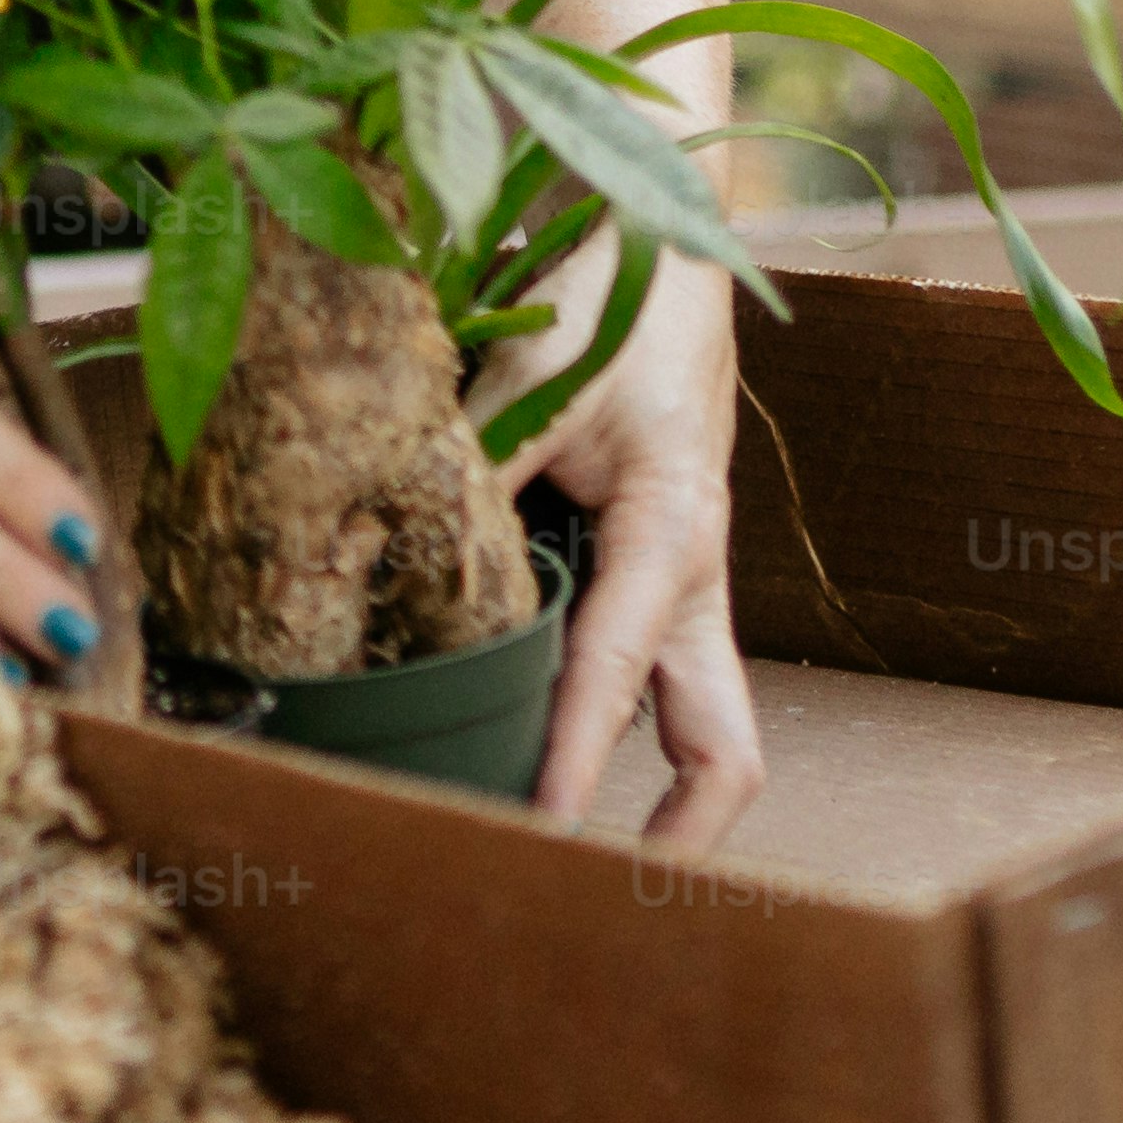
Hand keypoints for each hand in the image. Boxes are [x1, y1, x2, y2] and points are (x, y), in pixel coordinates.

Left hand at [502, 263, 764, 845]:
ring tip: (544, 852)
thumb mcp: (538, 372)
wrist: (664, 223)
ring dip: (641, 787)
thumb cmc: (615, 288)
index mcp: (675, 530)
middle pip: (720, 745)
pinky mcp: (654, 557)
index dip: (568, 762)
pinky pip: (642, 662)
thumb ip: (479, 466)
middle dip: (678, 836)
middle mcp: (693, 573)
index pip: (616, 676)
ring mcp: (683, 574)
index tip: (533, 837)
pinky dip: (601, 713)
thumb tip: (402, 549)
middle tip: (598, 900)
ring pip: (688, 715)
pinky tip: (519, 732)